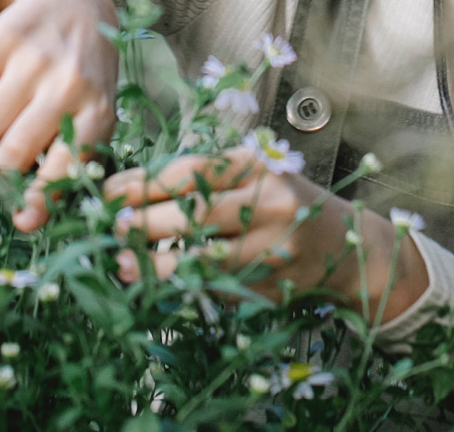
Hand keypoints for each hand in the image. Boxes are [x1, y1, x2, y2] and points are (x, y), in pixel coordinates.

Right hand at [0, 0, 117, 231]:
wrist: (78, 2)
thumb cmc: (85, 75)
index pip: (63, 170)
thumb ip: (70, 161)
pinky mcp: (4, 35)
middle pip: (10, 154)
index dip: (39, 201)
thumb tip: (28, 220)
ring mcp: (36, 59)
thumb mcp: (95, 114)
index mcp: (99, 114)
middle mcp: (70, 86)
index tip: (22, 220)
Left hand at [102, 147, 429, 321]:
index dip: (141, 183)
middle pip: (192, 214)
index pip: (188, 172)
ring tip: (121, 263)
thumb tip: (127, 194)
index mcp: (258, 166)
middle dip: (142, 222)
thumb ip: (203, 181)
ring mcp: (272, 248)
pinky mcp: (270, 285)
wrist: (347, 247)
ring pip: (201, 258)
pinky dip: (181, 285)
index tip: (106, 192)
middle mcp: (270, 203)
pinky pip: (216, 286)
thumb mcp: (253, 176)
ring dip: (154, 263)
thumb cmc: (284, 204)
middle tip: (109, 229)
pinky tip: (156, 283)